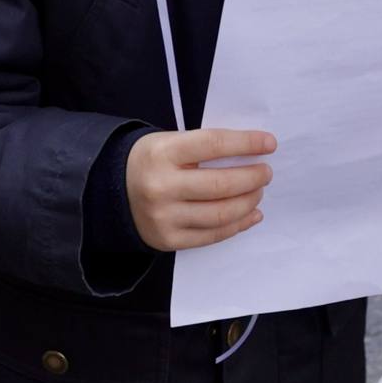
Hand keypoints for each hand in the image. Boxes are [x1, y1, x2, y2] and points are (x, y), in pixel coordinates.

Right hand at [126, 127, 274, 251]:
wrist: (111, 191)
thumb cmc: (151, 161)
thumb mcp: (168, 142)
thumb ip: (203, 148)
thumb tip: (251, 154)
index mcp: (162, 153)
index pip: (214, 144)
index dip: (246, 143)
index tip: (269, 143)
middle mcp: (161, 186)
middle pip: (221, 184)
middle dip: (253, 178)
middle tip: (265, 173)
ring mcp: (164, 216)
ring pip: (221, 213)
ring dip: (249, 202)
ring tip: (258, 192)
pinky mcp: (168, 240)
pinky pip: (212, 235)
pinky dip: (238, 225)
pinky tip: (251, 215)